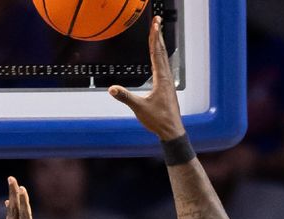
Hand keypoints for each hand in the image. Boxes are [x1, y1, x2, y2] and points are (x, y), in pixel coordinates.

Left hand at [3, 177, 67, 218]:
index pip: (25, 218)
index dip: (24, 202)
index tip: (22, 188)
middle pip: (14, 213)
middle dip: (14, 194)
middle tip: (11, 178)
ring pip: (10, 217)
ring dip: (11, 201)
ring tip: (11, 187)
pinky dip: (10, 213)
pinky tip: (9, 206)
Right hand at [108, 16, 184, 140]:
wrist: (172, 131)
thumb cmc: (158, 120)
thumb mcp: (139, 108)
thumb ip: (125, 97)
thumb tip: (112, 89)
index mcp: (161, 79)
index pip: (156, 54)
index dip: (154, 38)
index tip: (155, 25)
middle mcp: (166, 78)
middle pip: (161, 52)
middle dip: (158, 36)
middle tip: (157, 22)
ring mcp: (168, 83)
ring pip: (163, 59)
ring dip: (160, 46)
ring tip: (157, 35)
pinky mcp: (167, 88)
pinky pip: (163, 68)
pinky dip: (160, 58)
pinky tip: (159, 60)